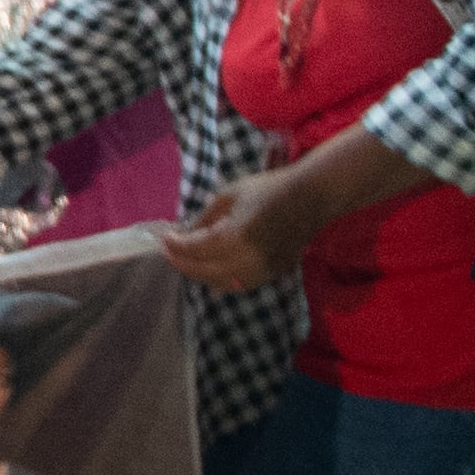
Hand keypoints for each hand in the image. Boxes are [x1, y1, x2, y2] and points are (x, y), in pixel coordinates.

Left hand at [152, 169, 314, 292]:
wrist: (311, 197)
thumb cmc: (267, 189)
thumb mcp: (228, 196)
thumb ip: (204, 219)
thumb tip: (185, 235)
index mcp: (235, 236)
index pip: (196, 249)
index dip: (176, 246)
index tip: (164, 239)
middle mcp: (248, 259)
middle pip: (205, 271)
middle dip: (183, 263)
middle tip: (170, 253)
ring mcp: (263, 270)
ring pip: (222, 283)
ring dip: (200, 275)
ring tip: (186, 264)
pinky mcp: (274, 273)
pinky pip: (241, 285)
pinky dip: (222, 282)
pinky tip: (210, 276)